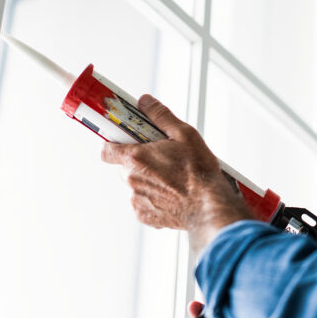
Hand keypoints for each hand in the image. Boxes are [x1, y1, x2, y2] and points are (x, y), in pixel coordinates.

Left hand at [101, 94, 250, 251]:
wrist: (209, 206)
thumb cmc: (200, 173)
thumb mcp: (184, 134)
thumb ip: (160, 116)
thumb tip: (145, 102)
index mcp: (136, 158)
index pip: (107, 149)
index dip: (114, 144)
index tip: (123, 141)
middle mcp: (132, 180)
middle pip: (124, 166)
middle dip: (138, 161)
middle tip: (160, 158)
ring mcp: (137, 200)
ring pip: (135, 185)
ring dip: (147, 180)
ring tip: (171, 178)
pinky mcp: (145, 216)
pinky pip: (143, 203)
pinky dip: (154, 198)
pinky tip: (172, 194)